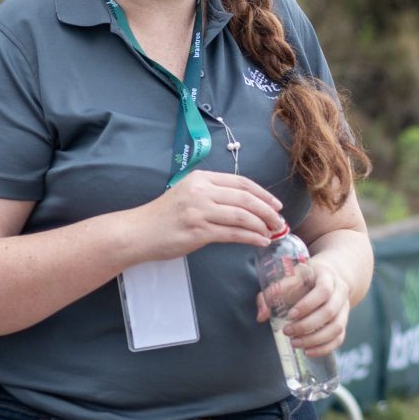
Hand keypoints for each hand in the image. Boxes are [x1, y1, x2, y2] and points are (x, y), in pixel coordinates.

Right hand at [128, 172, 283, 261]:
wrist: (139, 232)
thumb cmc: (164, 216)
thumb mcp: (188, 194)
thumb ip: (212, 194)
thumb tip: (244, 205)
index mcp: (201, 178)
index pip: (241, 182)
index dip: (262, 194)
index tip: (275, 204)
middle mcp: (202, 191)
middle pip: (246, 198)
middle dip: (268, 210)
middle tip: (279, 221)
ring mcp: (200, 211)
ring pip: (243, 216)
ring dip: (262, 225)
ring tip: (272, 232)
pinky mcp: (198, 231)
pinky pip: (233, 234)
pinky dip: (251, 237)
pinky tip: (260, 241)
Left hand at [258, 254, 350, 353]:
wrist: (324, 281)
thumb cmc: (303, 280)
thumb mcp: (288, 279)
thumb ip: (272, 293)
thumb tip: (261, 316)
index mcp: (326, 276)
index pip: (323, 290)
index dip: (307, 305)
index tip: (290, 315)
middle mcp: (340, 292)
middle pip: (330, 311)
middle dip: (307, 325)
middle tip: (287, 332)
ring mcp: (344, 308)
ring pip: (336, 327)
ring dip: (315, 339)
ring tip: (295, 343)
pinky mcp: (343, 323)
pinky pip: (339, 339)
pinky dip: (324, 348)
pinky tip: (308, 351)